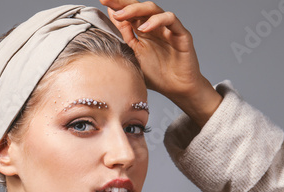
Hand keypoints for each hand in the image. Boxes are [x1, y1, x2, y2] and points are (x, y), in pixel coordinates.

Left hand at [99, 0, 222, 127]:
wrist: (177, 90)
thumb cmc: (157, 76)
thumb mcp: (135, 55)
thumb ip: (125, 36)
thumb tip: (112, 16)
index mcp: (142, 31)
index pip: (128, 13)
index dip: (116, 5)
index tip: (101, 0)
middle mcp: (155, 26)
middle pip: (139, 6)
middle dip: (122, 2)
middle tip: (107, 0)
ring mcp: (168, 29)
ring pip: (153, 9)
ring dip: (136, 9)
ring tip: (122, 15)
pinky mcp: (181, 34)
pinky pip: (170, 19)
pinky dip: (157, 20)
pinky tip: (145, 28)